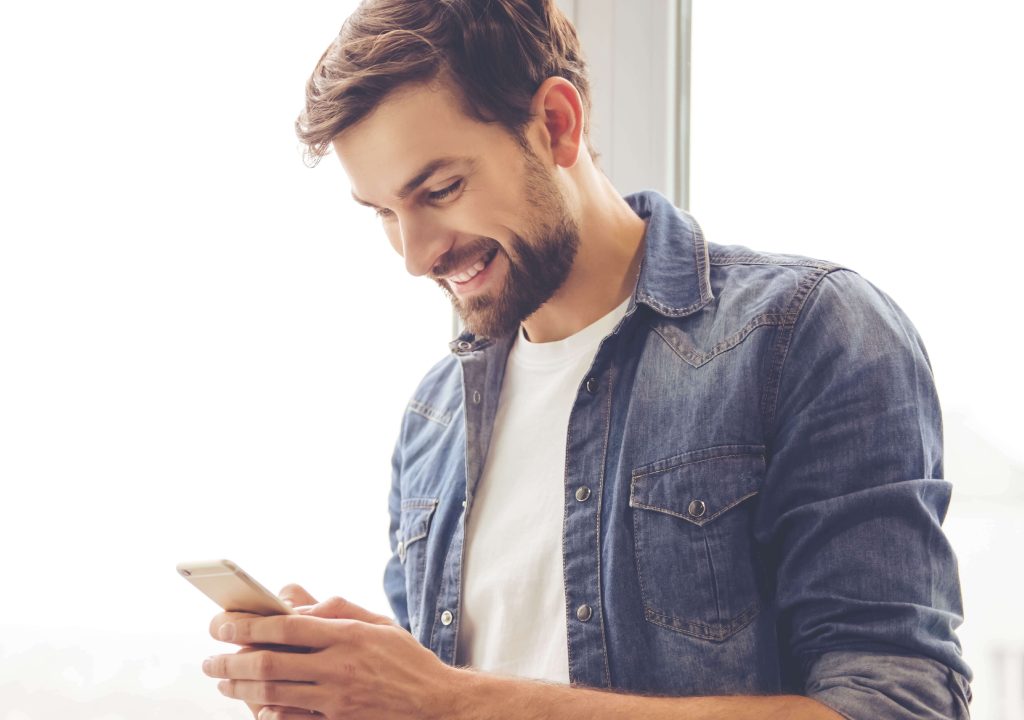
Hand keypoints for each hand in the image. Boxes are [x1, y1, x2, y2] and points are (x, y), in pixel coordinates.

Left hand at [204, 592, 459, 719]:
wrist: (436, 703)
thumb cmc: (404, 658)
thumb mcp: (374, 622)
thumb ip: (332, 607)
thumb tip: (290, 595)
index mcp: (347, 635)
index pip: (285, 626)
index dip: (247, 624)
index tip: (220, 622)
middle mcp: (339, 667)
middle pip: (270, 664)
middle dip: (231, 661)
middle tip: (209, 660)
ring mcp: (337, 699)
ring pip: (274, 694)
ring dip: (240, 688)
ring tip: (223, 682)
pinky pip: (292, 719)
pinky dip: (268, 713)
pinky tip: (255, 707)